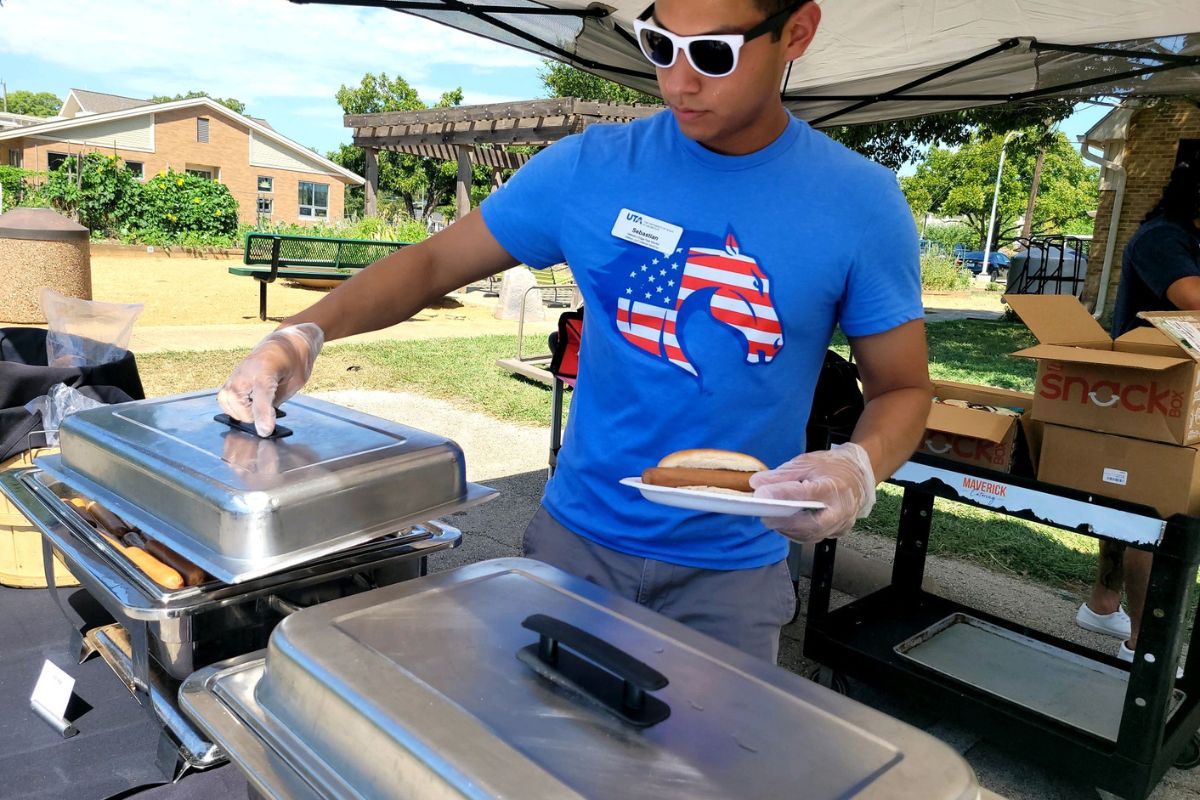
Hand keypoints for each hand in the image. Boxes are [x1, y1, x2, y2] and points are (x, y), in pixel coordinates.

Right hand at [216, 323, 323, 435]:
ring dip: (245, 414)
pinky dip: (236, 408)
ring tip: (261, 405)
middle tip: (272, 410)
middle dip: (257, 417)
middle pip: (242, 409)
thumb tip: (263, 426)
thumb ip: (277, 403)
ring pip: (230, 408)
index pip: (261, 397)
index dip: (264, 416)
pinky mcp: (229, 381)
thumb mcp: (295, 383)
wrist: (283, 344)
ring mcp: (234, 376)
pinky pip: (225, 402)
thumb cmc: (293, 363)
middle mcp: (244, 372)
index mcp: (266, 369)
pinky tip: (250, 404)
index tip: (266, 431)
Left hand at [749, 443, 875, 542]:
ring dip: (788, 529)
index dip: (783, 495)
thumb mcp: (807, 462)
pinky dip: (797, 532)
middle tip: (765, 516)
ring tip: (771, 519)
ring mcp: (842, 523)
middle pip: (812, 524)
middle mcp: (841, 509)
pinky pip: (815, 537)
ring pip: (811, 535)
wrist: (859, 475)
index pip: (807, 493)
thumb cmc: (833, 467)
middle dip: (785, 523)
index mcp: (835, 486)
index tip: (762, 494)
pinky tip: (784, 524)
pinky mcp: (838, 532)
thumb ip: (782, 474)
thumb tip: (757, 483)